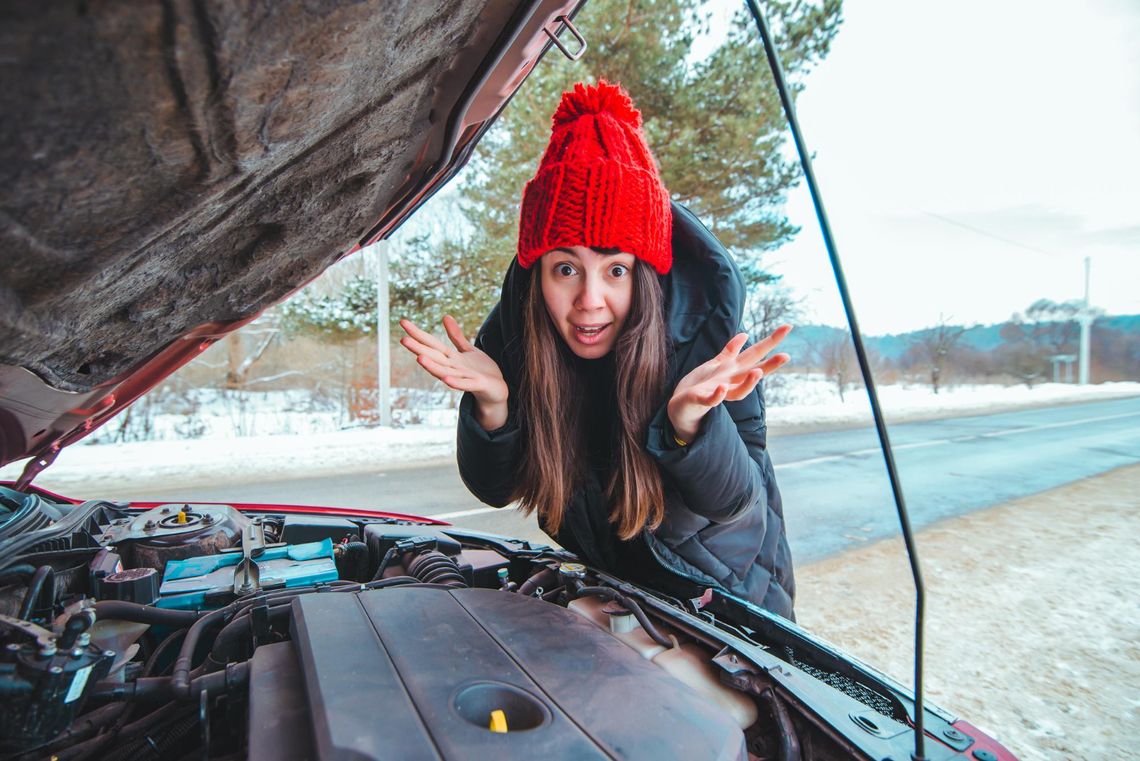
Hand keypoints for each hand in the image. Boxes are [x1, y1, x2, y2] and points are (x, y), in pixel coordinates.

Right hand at [399, 316, 508, 429]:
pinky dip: (455, 382)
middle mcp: (452, 367)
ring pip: (444, 371)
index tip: (403, 321)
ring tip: (419, 358)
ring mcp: (463, 377)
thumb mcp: (468, 350)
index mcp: (450, 358)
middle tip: (403, 339)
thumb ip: (455, 336)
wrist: (496, 390)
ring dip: (431, 366)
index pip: (431, 343)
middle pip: (433, 356)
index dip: (418, 333)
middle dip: (418, 349)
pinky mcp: (476, 384)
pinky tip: (446, 379)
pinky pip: (464, 384)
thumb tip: (445, 316)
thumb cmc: (481, 371)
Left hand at [667, 325, 791, 441]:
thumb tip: (745, 334)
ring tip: (757, 372)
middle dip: (770, 366)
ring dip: (748, 383)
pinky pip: (712, 400)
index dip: (771, 341)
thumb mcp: (718, 363)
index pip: (756, 354)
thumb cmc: (701, 383)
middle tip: (786, 356)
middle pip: (754, 373)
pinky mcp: (702, 400)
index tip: (788, 326)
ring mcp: (718, 392)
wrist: (682, 403)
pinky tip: (722, 388)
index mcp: (734, 371)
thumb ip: (731, 351)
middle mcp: (730, 382)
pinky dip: (718, 396)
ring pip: (738, 391)